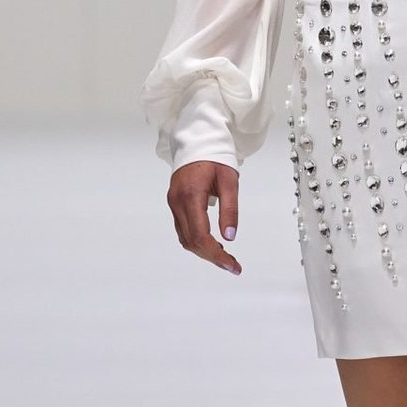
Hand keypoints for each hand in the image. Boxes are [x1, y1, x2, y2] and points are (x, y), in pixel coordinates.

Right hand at [167, 160, 241, 274]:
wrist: (198, 140)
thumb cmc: (216, 157)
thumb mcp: (229, 181)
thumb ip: (230, 209)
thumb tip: (230, 237)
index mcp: (191, 195)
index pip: (201, 235)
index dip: (217, 254)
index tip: (233, 265)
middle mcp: (177, 201)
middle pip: (191, 241)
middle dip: (212, 257)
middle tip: (232, 265)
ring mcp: (173, 203)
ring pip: (185, 238)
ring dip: (204, 251)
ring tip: (224, 256)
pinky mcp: (174, 203)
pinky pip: (183, 229)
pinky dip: (197, 240)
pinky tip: (212, 243)